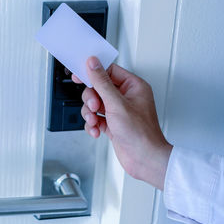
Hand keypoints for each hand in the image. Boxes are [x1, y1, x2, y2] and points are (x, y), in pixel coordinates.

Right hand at [72, 56, 172, 189]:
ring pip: (94, 104)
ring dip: (90, 114)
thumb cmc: (141, 133)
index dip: (93, 72)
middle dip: (91, 99)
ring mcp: (118, 111)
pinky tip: (97, 130)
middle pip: (98, 88)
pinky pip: (95, 118)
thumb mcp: (117, 104)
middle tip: (93, 106)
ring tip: (95, 121)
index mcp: (133, 86)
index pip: (109, 71)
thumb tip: (93, 64)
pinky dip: (93, 124)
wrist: (144, 159)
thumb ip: (102, 82)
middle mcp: (126, 97)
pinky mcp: (112, 123)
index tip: (79, 74)